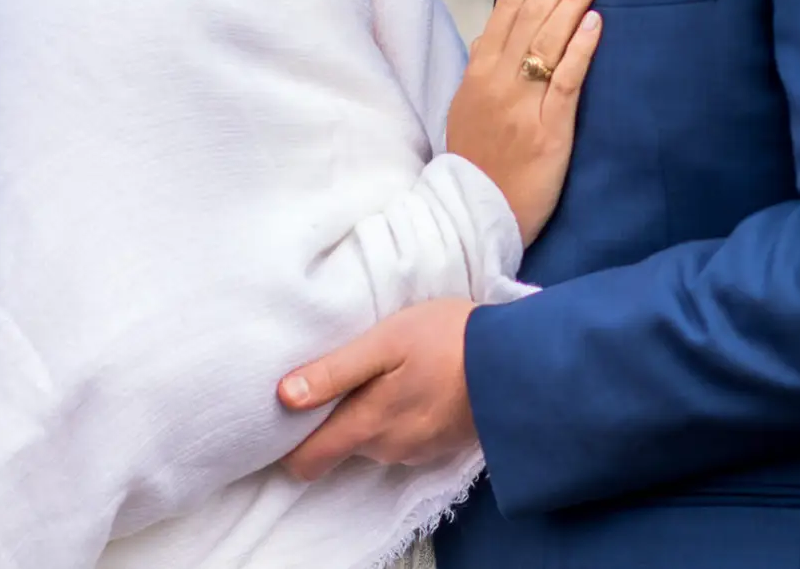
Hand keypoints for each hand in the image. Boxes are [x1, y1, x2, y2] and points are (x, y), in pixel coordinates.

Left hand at [278, 298, 475, 478]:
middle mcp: (386, 449)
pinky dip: (393, 417)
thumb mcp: (386, 341)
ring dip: (363, 416)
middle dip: (326, 422)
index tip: (283, 413)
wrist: (516, 360)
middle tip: (329, 379)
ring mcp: (415, 451)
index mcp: (367, 426)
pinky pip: (398, 438)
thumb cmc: (448, 339)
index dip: (289, 441)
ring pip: (369, 442)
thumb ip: (335, 371)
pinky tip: (404, 386)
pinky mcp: (437, 445)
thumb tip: (283, 396)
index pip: (307, 460)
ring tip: (371, 375)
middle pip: (337, 448)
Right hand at [446, 0, 605, 241]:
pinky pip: (564, 82)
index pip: (510, 4)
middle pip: (531, 11)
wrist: (476, 217)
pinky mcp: (547, 131)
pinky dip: (579, 48)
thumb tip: (493, 33)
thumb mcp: (469, 108)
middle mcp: (497, 80)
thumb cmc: (479, 163)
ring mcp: (521, 105)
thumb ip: (485, 68)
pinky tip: (596, 20)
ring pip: (548, 38)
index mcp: (479, 71)